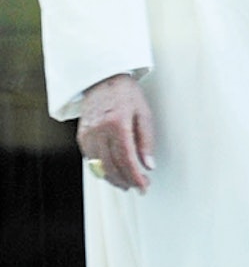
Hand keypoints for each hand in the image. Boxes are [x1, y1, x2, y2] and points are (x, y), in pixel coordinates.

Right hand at [77, 73, 154, 192]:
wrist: (103, 79)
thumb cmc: (126, 94)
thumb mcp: (144, 114)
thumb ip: (146, 141)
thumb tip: (149, 165)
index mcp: (117, 123)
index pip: (126, 159)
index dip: (136, 177)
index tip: (144, 187)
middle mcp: (99, 130)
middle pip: (112, 167)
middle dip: (126, 181)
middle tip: (139, 186)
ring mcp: (88, 134)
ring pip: (99, 167)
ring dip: (114, 179)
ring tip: (127, 182)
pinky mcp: (82, 136)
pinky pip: (91, 160)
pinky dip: (102, 169)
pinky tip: (113, 170)